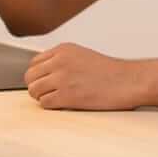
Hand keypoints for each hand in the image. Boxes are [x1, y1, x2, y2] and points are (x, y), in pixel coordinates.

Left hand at [25, 43, 143, 110]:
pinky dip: (50, 106)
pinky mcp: (67, 96)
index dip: (38, 75)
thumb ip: (61, 60)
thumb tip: (44, 73)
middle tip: (47, 92)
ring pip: (34, 90)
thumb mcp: (81, 55)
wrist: (127, 81)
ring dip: (42, 97)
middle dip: (36, 86)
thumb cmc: (109, 72)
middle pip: (30, 76)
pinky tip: (62, 104)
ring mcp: (62, 78)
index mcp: (63, 50)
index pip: (34, 62)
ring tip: (55, 99)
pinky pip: (44, 103)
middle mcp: (59, 61)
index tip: (45, 81)